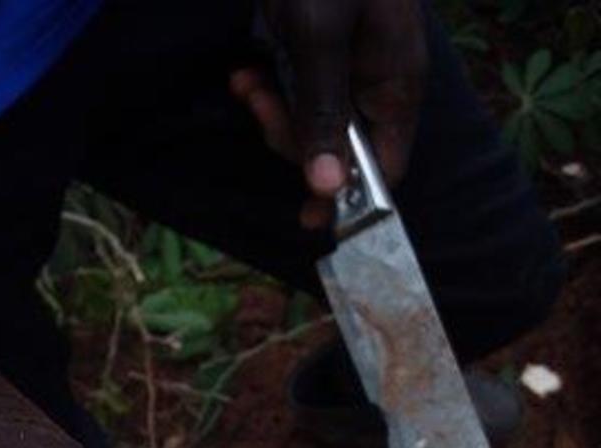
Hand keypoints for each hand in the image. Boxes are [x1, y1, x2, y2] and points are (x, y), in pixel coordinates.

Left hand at [232, 0, 426, 225]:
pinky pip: (297, 95)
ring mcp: (349, 68)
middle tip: (259, 106)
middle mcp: (378, 83)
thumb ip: (325, 112)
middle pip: (339, 151)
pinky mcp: (320, 54)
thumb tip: (329, 188)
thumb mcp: (320, 37)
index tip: (307, 216)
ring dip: (273, 113)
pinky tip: (247, 73)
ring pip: (311, 125)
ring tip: (246, 82)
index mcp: (396, 84)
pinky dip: (269, 91)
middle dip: (291, 139)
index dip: (348, 197)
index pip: (384, 168)